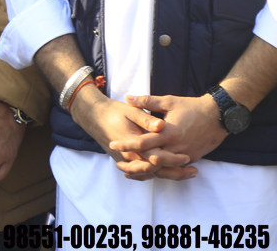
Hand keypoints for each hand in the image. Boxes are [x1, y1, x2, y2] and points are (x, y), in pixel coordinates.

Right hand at [69, 88, 194, 180]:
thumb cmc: (114, 112)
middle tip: (193, 171)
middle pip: (156, 170)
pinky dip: (153, 175)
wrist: (93, 116)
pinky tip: (164, 174)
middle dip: (175, 172)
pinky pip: (140, 173)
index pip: (157, 157)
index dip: (174, 159)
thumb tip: (161, 126)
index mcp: (134, 143)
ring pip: (149, 174)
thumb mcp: (130, 111)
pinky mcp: (123, 161)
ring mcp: (125, 161)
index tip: (188, 157)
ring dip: (167, 176)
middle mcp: (129, 156)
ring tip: (184, 175)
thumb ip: (146, 120)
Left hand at [107, 94, 227, 170]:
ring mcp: (185, 155)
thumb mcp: (169, 101)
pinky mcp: (192, 158)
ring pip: (163, 168)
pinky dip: (162, 171)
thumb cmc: (193, 107)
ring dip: (147, 170)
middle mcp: (176, 147)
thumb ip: (147, 101)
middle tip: (118, 164)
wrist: (219, 116)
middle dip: (134, 164)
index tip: (113, 144)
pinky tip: (150, 171)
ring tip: (130, 171)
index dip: (127, 144)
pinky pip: (174, 168)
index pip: (143, 142)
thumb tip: (128, 98)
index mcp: (168, 132)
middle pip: (152, 161)